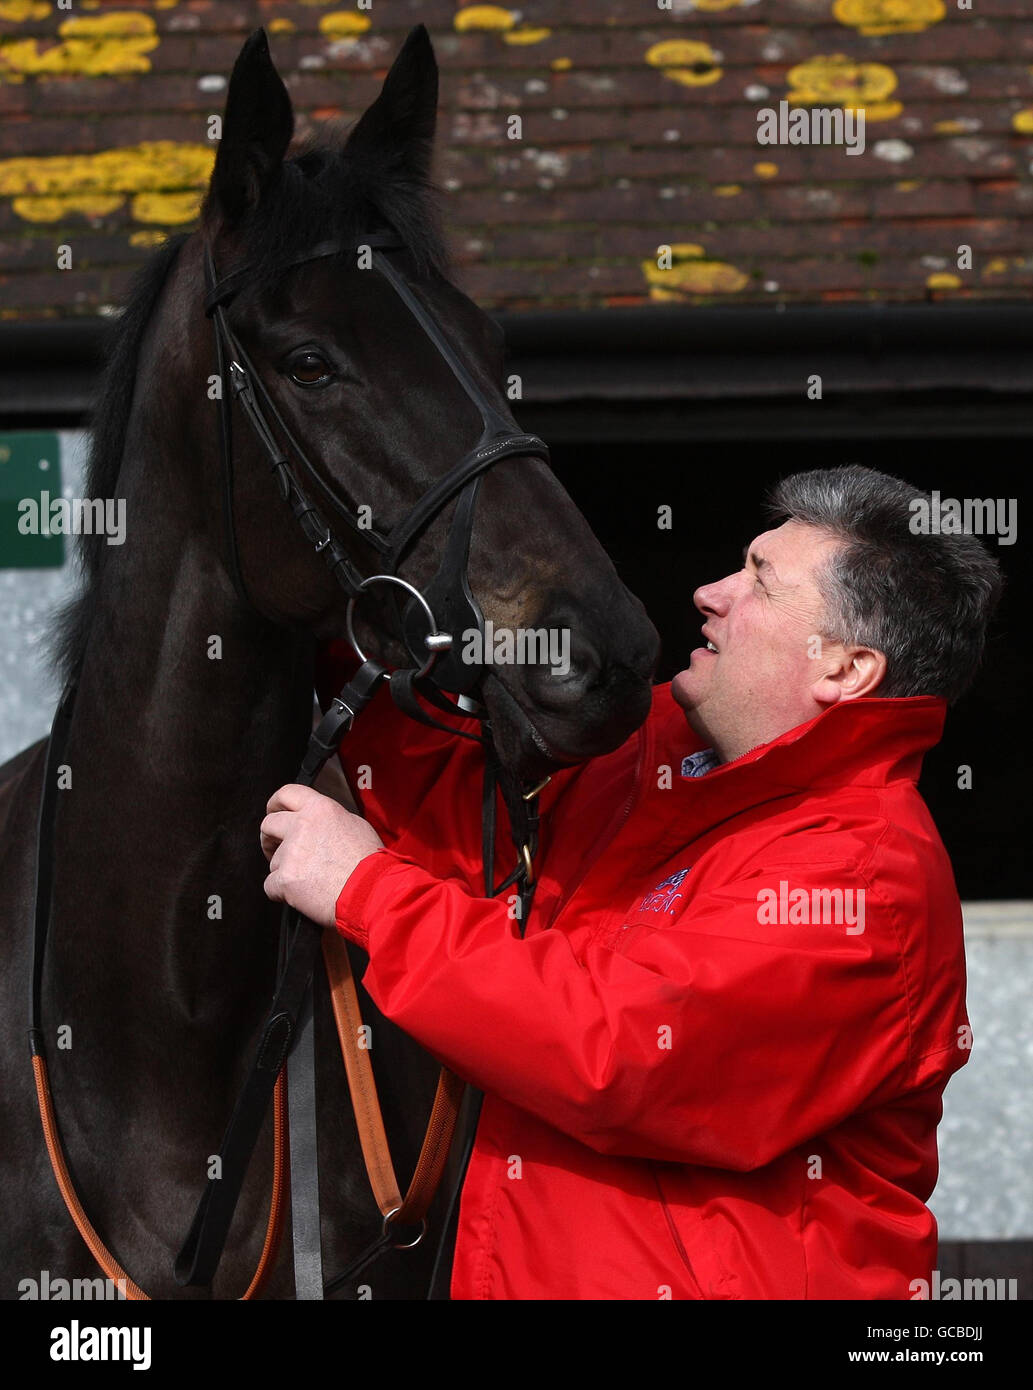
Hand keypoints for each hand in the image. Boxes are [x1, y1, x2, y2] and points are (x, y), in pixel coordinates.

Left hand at [260, 783, 383, 927]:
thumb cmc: (370, 864)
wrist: (373, 892)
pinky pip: (271, 886)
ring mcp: (291, 853)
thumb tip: (317, 825)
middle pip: (269, 824)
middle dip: (269, 838)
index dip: (275, 804)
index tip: (273, 812)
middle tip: (276, 849)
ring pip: (274, 861)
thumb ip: (329, 820)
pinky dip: (283, 893)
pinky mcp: (285, 879)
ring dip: (285, 871)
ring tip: (310, 881)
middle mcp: (302, 826)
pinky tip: (302, 895)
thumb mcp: (356, 825)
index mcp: (320, 809)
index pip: (287, 794)